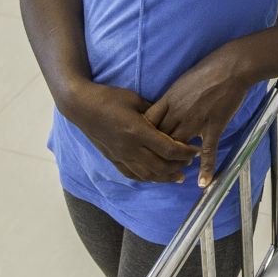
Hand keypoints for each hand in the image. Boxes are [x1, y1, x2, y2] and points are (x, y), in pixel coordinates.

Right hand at [67, 82, 198, 182]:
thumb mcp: (136, 100)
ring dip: (165, 177)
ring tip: (178, 176)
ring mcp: (120, 155)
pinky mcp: (113, 158)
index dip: (185, 153)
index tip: (196, 151)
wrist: (81, 106)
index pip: (168, 149)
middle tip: (190, 163)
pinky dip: (146, 178)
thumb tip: (170, 119)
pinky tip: (155, 177)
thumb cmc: (109, 98)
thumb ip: (154, 112)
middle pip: (161, 166)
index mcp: (138, 131)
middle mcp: (130, 148)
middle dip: (178, 166)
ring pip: (147, 175)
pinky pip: (132, 174)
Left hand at [144, 47, 248, 188]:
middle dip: (157, 153)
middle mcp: (177, 112)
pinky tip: (204, 182)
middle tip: (158, 164)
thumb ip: (171, 97)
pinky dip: (206, 168)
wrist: (231, 67)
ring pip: (178, 147)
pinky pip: (207, 151)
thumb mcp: (181, 81)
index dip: (144, 136)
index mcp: (169, 100)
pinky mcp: (213, 127)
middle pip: (160, 138)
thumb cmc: (207, 69)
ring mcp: (195, 121)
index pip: (148, 123)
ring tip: (177, 171)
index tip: (143, 145)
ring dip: (176, 161)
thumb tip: (163, 107)